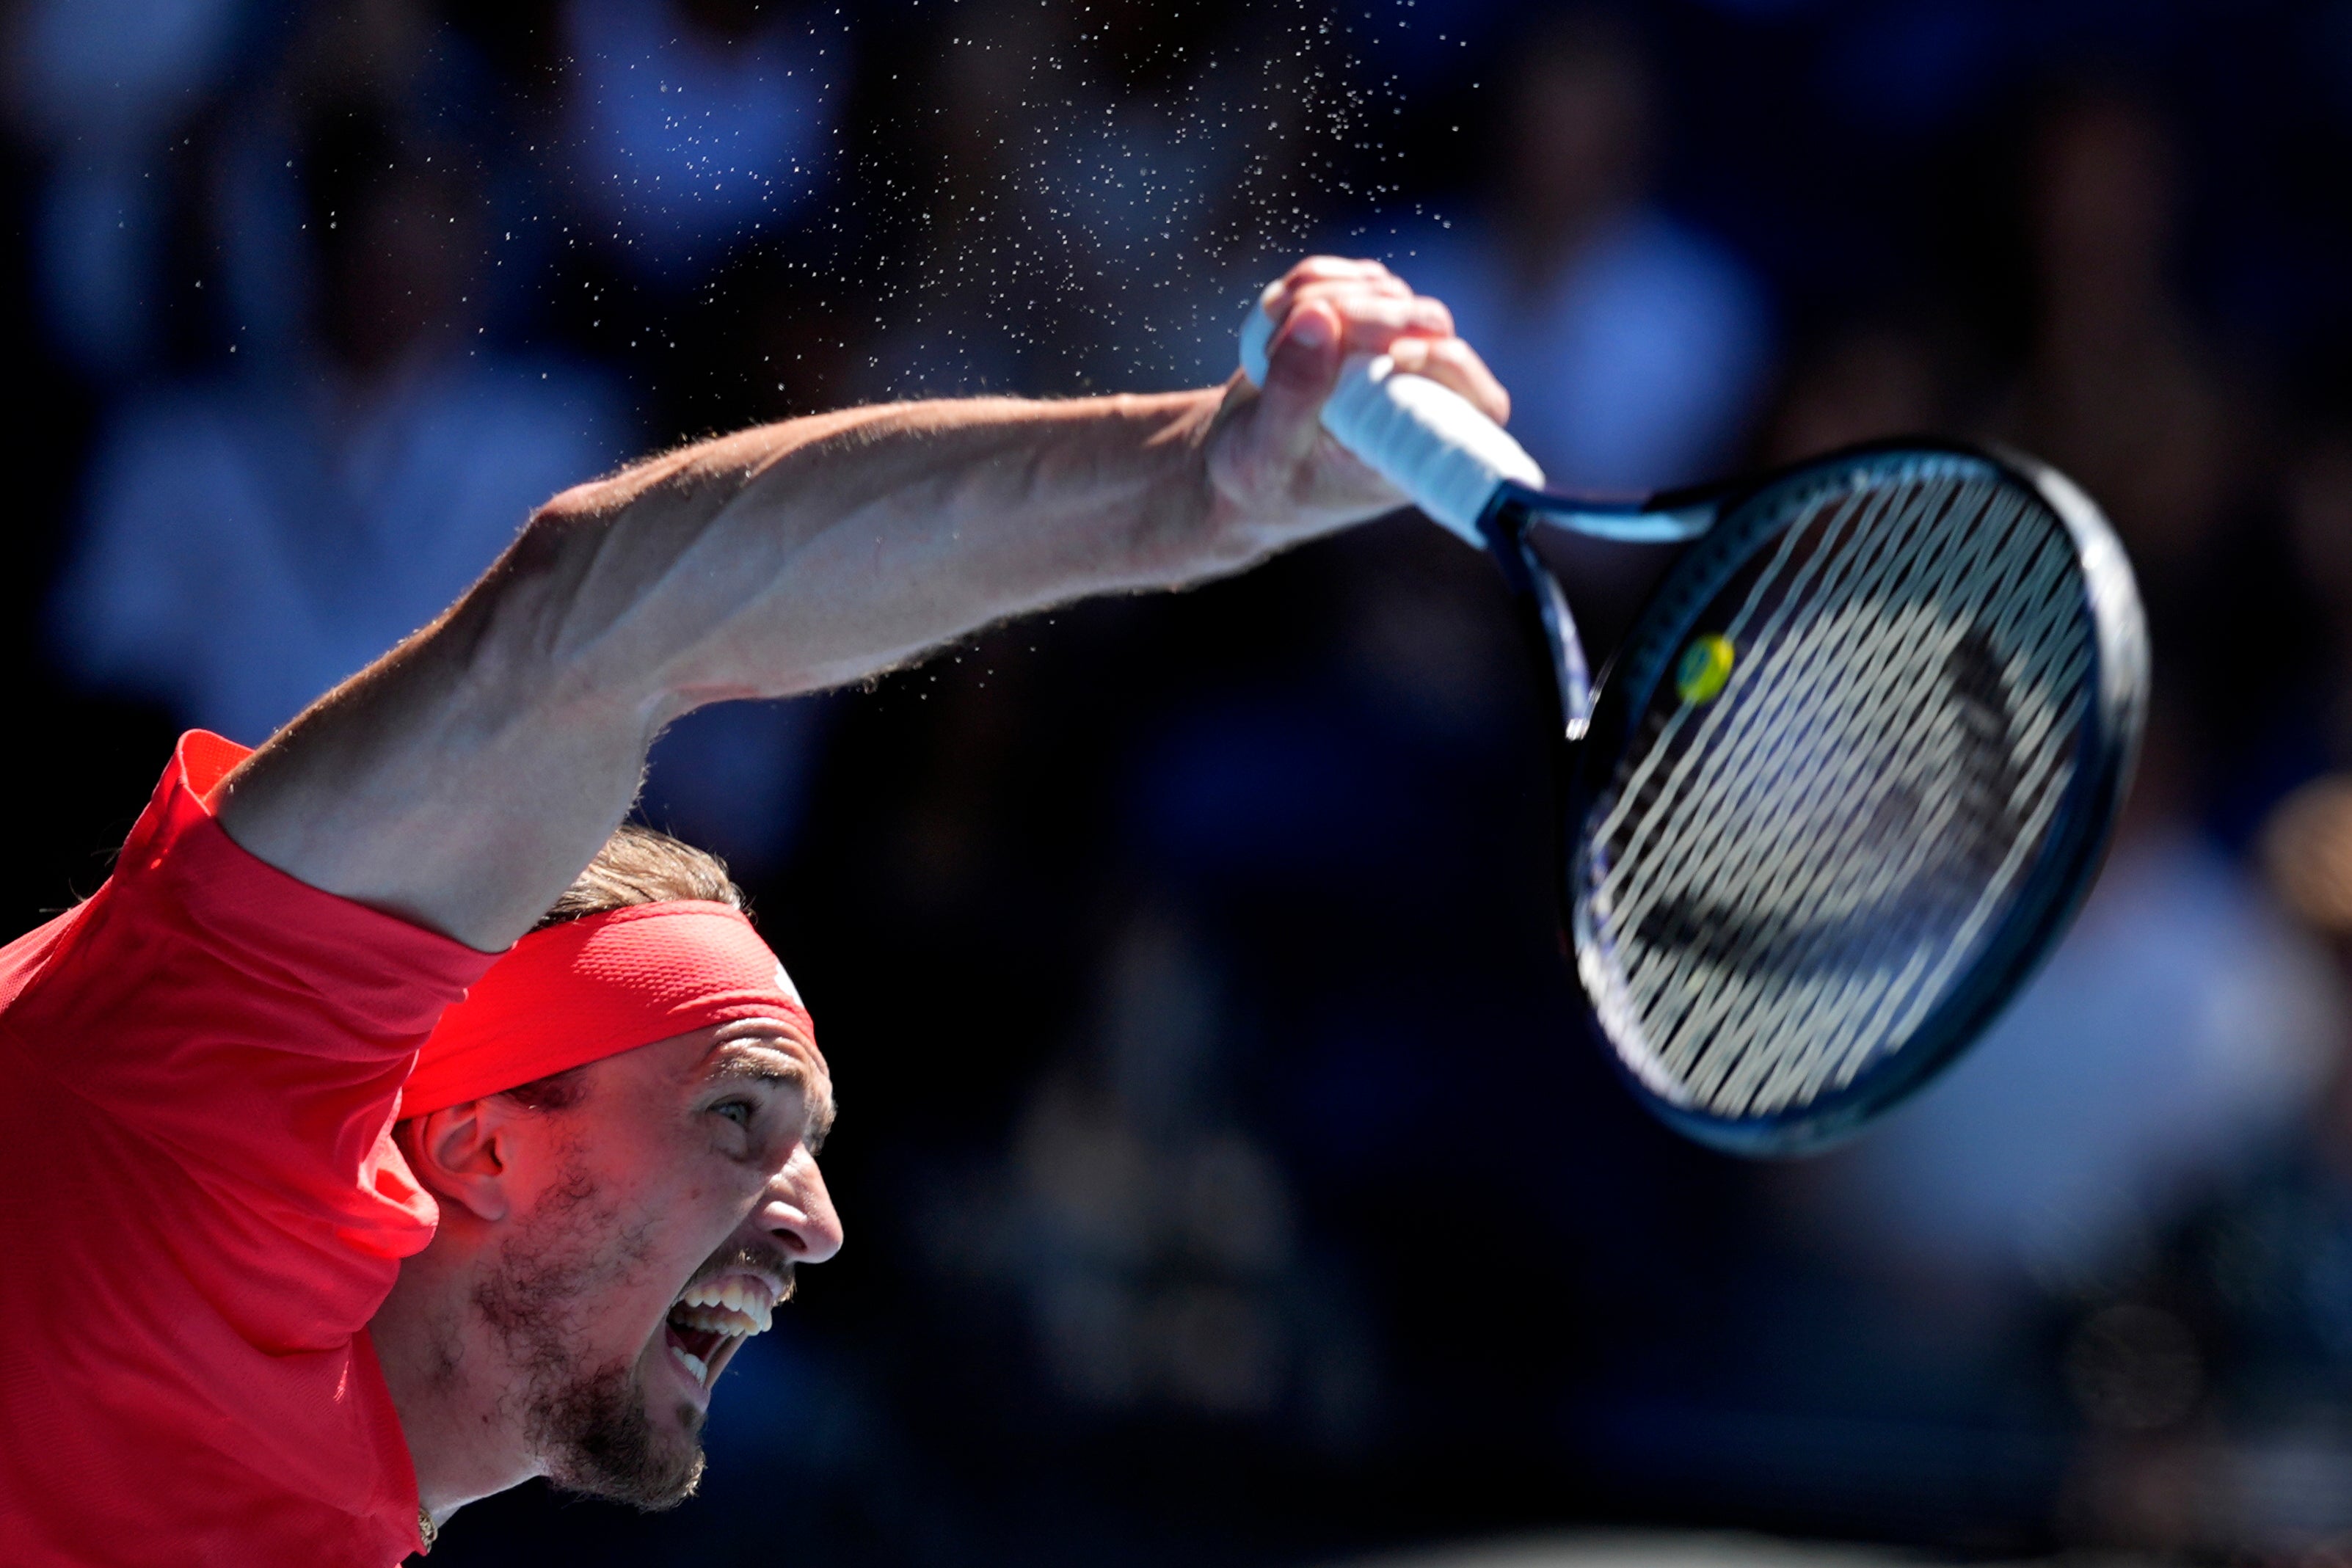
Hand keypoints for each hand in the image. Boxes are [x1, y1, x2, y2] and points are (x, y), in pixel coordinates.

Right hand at [1203, 256, 1511, 548]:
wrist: (1230, 464)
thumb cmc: (1258, 484)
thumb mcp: (1268, 452)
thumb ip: (1296, 393)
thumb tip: (1320, 318)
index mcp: (1414, 450)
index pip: (1479, 403)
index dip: (1448, 365)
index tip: (1397, 355)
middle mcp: (1414, 399)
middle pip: (1429, 326)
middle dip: (1368, 313)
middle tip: (1302, 323)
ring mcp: (1388, 354)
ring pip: (1388, 293)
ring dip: (1328, 292)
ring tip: (1272, 327)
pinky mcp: (1360, 324)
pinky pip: (1354, 279)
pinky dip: (1314, 281)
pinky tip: (1275, 312)